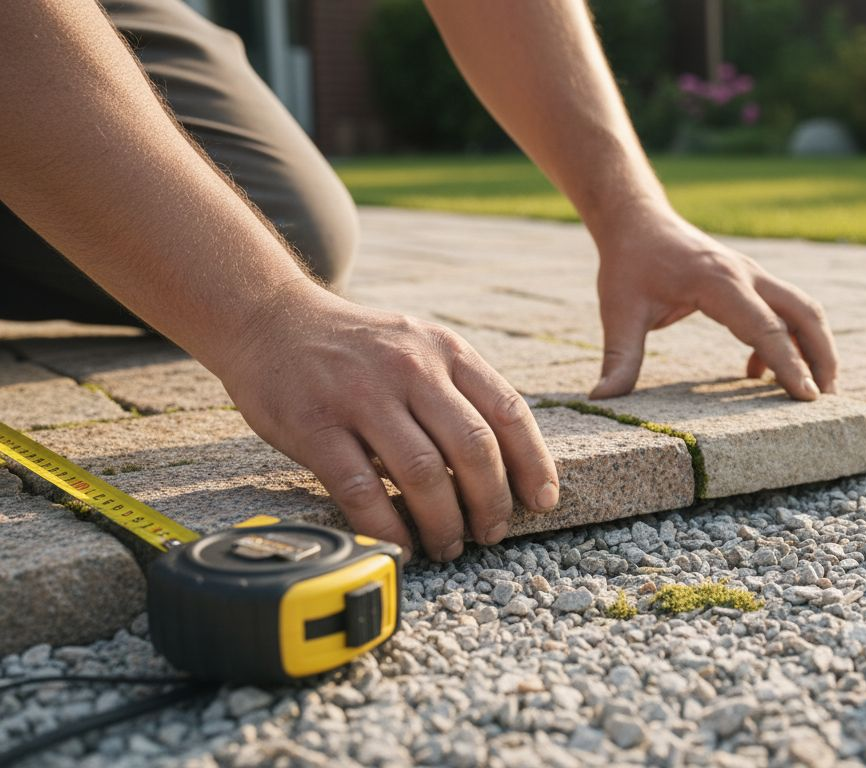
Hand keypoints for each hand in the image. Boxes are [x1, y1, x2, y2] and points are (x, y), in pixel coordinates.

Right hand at [217, 285, 558, 560]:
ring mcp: (361, 395)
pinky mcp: (314, 425)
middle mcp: (410, 368)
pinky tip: (399, 545)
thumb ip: (458, 393)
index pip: (508, 410)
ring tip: (448, 546)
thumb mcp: (418, 348)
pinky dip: (386, 526)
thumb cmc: (356, 349)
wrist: (270, 319)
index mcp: (445, 349)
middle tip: (491, 534)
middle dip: (491, 502)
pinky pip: (360, 489)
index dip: (533, 463)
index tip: (542, 501)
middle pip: (472, 448)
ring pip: (423, 473)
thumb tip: (506, 466)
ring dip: (443, 522)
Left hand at [588, 207, 837, 400]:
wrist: (636, 220)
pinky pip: (782, 311)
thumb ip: (618, 357)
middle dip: (822, 355)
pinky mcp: (749, 281)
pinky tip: (754, 374)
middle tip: (826, 400)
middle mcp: (745, 274)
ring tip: (813, 390)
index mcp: (718, 281)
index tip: (807, 398)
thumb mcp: (619, 310)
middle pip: (804, 312)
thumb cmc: (628, 263)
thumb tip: (601, 399)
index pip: (765, 327)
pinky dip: (784, 342)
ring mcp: (752, 274)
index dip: (789, 364)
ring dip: (814, 346)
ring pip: (801, 308)